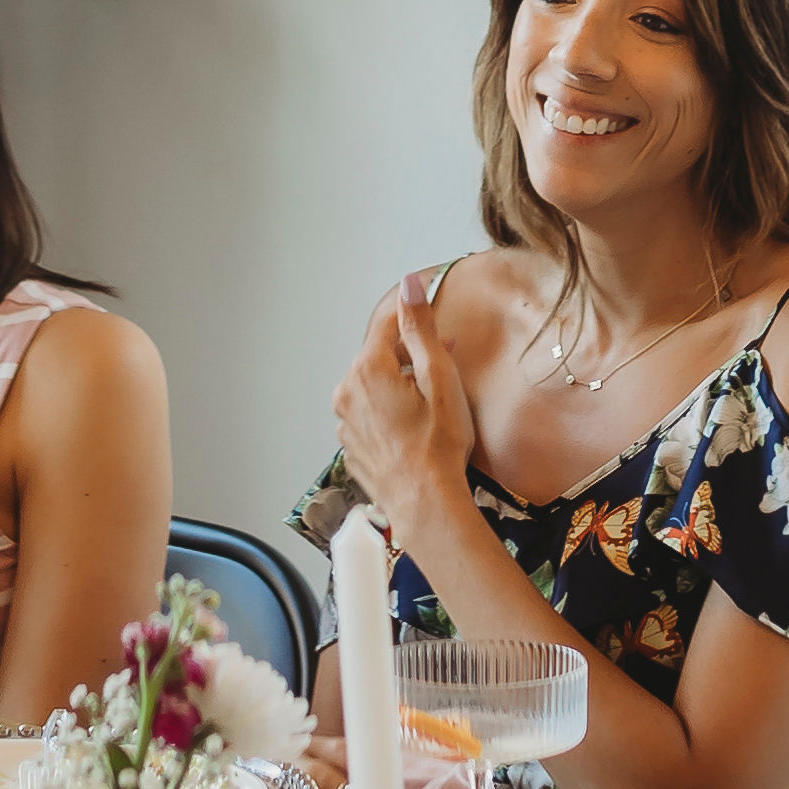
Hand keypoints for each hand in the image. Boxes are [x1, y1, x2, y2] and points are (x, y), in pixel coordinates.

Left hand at [332, 279, 475, 554]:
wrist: (426, 504)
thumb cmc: (439, 443)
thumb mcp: (439, 379)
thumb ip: (420, 328)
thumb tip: (409, 284)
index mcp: (367, 370)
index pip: (387, 326)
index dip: (413, 321)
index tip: (435, 325)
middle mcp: (346, 391)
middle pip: (378, 357)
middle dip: (409, 356)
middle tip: (443, 368)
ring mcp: (344, 422)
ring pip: (372, 386)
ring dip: (398, 385)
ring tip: (430, 403)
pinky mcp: (350, 445)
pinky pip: (368, 414)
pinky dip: (387, 411)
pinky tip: (414, 428)